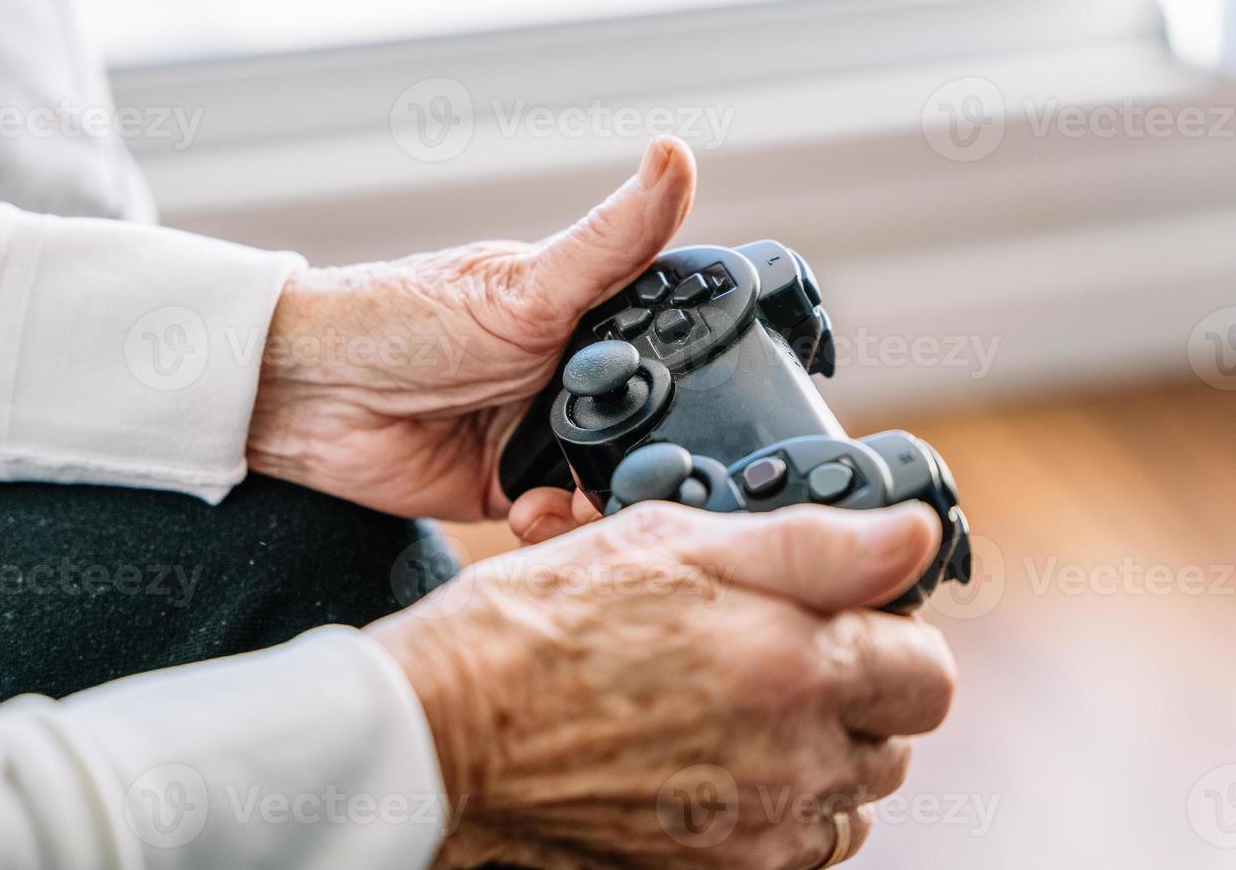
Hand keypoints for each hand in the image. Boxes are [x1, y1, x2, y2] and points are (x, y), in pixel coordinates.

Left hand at [247, 136, 696, 520]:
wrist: (311, 397)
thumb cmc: (403, 317)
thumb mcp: (523, 283)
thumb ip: (609, 240)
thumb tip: (676, 154)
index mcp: (588, 313)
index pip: (677, 344)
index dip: (704, 377)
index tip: (721, 408)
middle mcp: (575, 373)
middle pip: (657, 424)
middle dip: (656, 455)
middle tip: (645, 471)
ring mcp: (545, 434)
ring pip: (615, 478)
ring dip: (605, 496)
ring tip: (567, 493)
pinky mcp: (515, 491)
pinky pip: (564, 519)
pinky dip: (560, 524)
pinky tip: (529, 513)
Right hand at [367, 502, 955, 869]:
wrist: (446, 730)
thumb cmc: (539, 624)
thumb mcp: (669, 543)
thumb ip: (814, 544)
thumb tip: (916, 537)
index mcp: (794, 664)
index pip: (928, 672)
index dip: (887, 635)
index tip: (837, 621)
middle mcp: (793, 762)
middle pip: (892, 743)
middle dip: (851, 698)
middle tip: (766, 659)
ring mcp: (754, 834)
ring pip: (845, 805)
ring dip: (814, 762)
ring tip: (729, 716)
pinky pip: (788, 852)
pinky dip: (767, 814)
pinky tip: (702, 768)